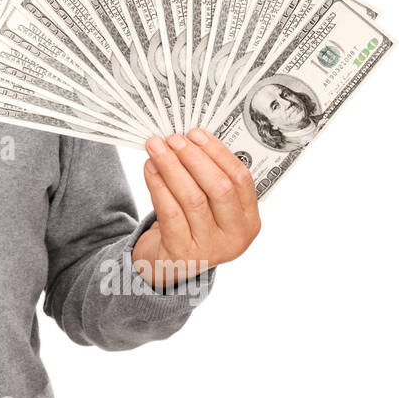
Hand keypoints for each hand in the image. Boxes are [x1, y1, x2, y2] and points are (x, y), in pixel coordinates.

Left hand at [134, 128, 261, 290]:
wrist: (169, 264)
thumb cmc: (191, 225)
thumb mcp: (210, 208)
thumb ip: (208, 179)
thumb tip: (190, 138)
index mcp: (249, 221)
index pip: (241, 180)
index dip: (218, 153)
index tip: (196, 133)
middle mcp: (235, 237)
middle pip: (219, 188)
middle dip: (194, 158)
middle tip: (173, 138)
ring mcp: (210, 248)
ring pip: (192, 198)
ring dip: (172, 167)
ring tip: (156, 148)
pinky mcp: (182, 253)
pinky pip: (170, 212)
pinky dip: (158, 185)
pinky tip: (150, 168)